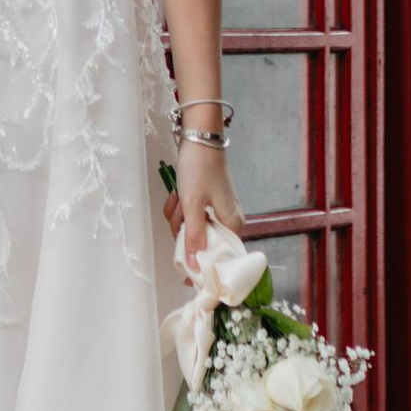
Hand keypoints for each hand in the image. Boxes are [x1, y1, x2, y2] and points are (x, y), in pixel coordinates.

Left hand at [166, 135, 244, 271]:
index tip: (185, 273)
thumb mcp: (193, 206)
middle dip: (184, 231)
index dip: (202, 267)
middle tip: (180, 213)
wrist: (199, 136)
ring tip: (178, 198)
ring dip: (179, 216)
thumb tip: (195, 268)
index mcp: (233, 225)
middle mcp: (228, 220)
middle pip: (202, 243)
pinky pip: (190, 215)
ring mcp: (217, 210)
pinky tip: (177, 194)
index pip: (221, 258)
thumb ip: (193, 239)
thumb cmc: (200, 168)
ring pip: (192, 228)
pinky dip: (180, 207)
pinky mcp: (206, 201)